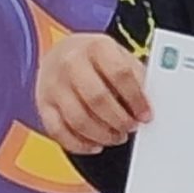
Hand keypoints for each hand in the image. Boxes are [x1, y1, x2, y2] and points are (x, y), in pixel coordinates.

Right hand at [35, 33, 149, 153]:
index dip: (136, 99)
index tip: (146, 115)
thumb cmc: (102, 61)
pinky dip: (79, 144)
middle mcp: (70, 62)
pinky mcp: (42, 103)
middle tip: (131, 127)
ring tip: (117, 136)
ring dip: (102, 135)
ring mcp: (52, 83)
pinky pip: (58, 131)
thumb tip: (151, 108)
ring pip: (78, 119)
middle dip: (119, 119)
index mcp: (97, 47)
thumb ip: (138, 80)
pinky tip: (96, 145)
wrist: (64, 53)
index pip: (120, 74)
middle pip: (97, 98)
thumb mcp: (123, 59)